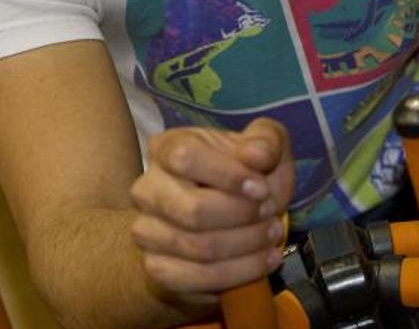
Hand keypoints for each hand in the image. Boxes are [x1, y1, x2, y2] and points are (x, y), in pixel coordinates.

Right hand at [129, 118, 293, 298]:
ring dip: (246, 245)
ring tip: (271, 235)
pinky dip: (238, 272)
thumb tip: (256, 154)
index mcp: (168, 147)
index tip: (261, 188)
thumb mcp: (266, 148)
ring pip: (197, 247)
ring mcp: (147, 230)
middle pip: (192, 210)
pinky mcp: (157, 267)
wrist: (232, 220)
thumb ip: (266, 141)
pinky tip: (263, 260)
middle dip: (243, 216)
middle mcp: (147, 188)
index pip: (185, 158)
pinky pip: (195, 278)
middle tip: (270, 214)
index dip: (228, 175)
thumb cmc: (247, 176)